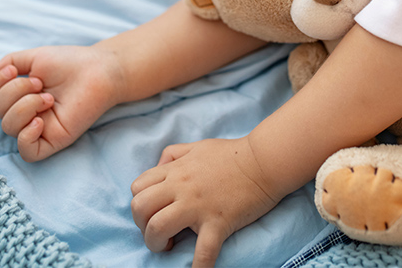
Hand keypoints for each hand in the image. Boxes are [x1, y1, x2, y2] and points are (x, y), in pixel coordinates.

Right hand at [0, 44, 122, 160]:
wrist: (98, 70)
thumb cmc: (69, 63)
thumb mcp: (33, 58)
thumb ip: (8, 63)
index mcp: (19, 96)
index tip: (14, 70)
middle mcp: (26, 113)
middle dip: (13, 92)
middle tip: (39, 83)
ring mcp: (39, 128)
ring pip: (9, 128)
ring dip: (24, 106)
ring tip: (48, 97)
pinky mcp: (53, 141)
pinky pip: (27, 152)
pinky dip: (26, 136)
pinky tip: (40, 120)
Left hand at [130, 136, 281, 267]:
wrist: (264, 160)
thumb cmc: (232, 154)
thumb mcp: (197, 146)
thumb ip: (174, 154)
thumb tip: (160, 168)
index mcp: (176, 171)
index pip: (138, 187)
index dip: (139, 204)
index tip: (152, 213)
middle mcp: (181, 187)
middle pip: (140, 208)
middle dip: (141, 225)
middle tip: (158, 232)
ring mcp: (198, 205)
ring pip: (158, 228)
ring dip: (156, 243)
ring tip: (169, 246)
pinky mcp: (218, 222)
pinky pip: (203, 251)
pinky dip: (198, 267)